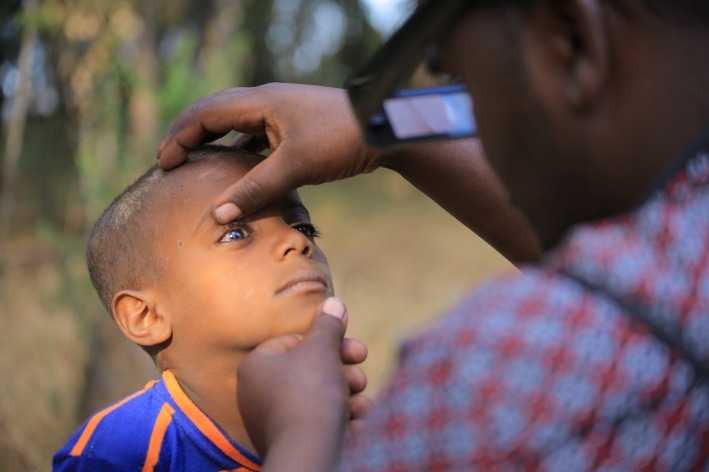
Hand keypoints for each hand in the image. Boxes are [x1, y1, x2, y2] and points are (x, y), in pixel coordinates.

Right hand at [156, 84, 382, 222]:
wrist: (384, 128)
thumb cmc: (342, 140)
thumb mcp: (297, 167)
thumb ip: (256, 189)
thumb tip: (218, 214)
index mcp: (260, 102)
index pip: (205, 114)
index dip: (180, 136)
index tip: (164, 164)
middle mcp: (265, 101)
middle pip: (214, 113)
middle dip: (188, 135)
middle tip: (169, 161)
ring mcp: (279, 111)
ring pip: (234, 123)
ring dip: (213, 141)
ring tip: (195, 165)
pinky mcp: (293, 125)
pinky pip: (255, 134)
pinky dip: (238, 149)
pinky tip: (236, 168)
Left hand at [237, 297, 367, 470]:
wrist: (309, 453)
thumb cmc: (311, 392)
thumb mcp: (322, 349)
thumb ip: (328, 324)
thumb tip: (333, 301)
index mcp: (257, 366)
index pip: (294, 342)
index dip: (327, 340)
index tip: (352, 344)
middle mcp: (258, 394)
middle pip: (308, 370)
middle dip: (342, 369)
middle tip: (361, 368)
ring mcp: (272, 421)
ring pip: (318, 398)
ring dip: (347, 395)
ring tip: (363, 402)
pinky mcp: (290, 442)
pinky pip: (317, 423)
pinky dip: (340, 420)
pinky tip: (358, 422)